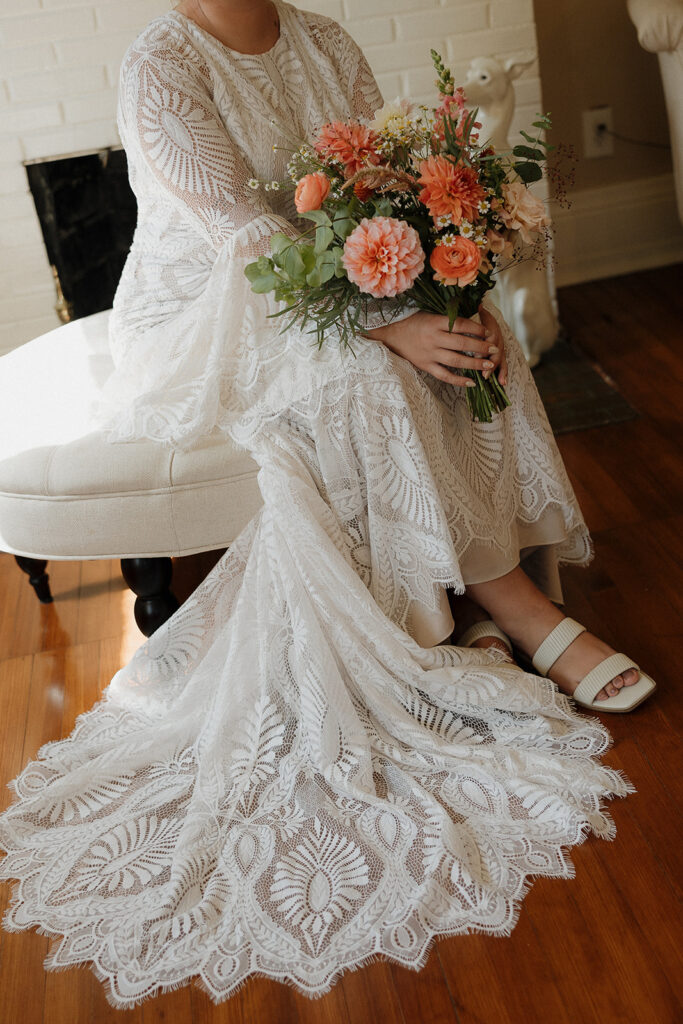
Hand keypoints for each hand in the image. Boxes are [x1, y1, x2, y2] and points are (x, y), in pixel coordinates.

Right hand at [364, 309, 501, 387]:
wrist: (390, 334)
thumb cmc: (412, 322)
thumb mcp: (429, 314)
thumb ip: (448, 318)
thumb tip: (473, 318)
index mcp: (434, 322)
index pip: (460, 325)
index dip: (477, 329)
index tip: (488, 332)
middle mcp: (432, 338)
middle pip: (462, 344)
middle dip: (481, 347)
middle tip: (494, 349)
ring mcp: (429, 354)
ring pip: (456, 361)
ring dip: (474, 364)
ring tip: (489, 366)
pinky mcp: (425, 366)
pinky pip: (444, 376)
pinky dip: (458, 381)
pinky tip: (471, 383)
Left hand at [478, 303, 507, 386]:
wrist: (485, 317)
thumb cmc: (477, 316)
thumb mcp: (476, 313)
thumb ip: (478, 313)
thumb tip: (479, 305)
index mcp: (491, 327)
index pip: (491, 338)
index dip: (485, 347)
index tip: (478, 355)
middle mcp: (497, 337)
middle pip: (497, 351)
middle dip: (492, 362)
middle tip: (485, 372)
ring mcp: (499, 347)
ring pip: (500, 359)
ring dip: (498, 370)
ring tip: (497, 381)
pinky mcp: (499, 355)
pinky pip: (503, 365)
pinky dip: (503, 374)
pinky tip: (503, 383)